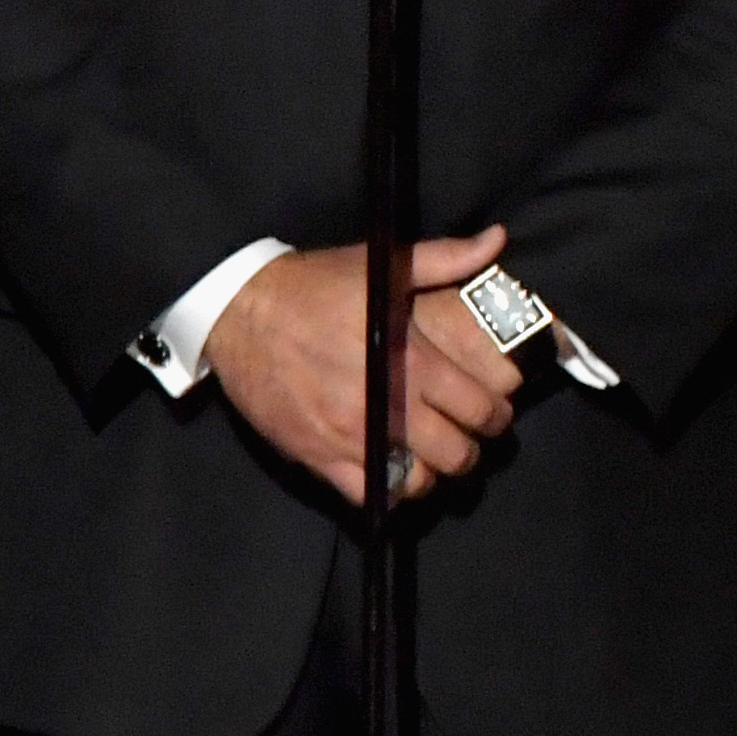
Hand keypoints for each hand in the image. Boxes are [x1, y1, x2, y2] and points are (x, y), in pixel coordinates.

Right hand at [202, 226, 520, 507]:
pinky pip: (368, 495)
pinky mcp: (318, 455)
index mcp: (410, 359)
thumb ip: (446, 259)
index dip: (497, 414)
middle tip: (466, 436)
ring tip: (429, 455)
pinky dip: (388, 490)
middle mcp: (386, 404)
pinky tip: (390, 470)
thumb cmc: (314, 287)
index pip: (479, 407)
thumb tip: (496, 240)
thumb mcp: (381, 264)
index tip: (493, 411)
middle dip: (471, 448)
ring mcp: (351, 436)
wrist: (239, 311)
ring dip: (432, 472)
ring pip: (418, 482)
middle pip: (457, 453)